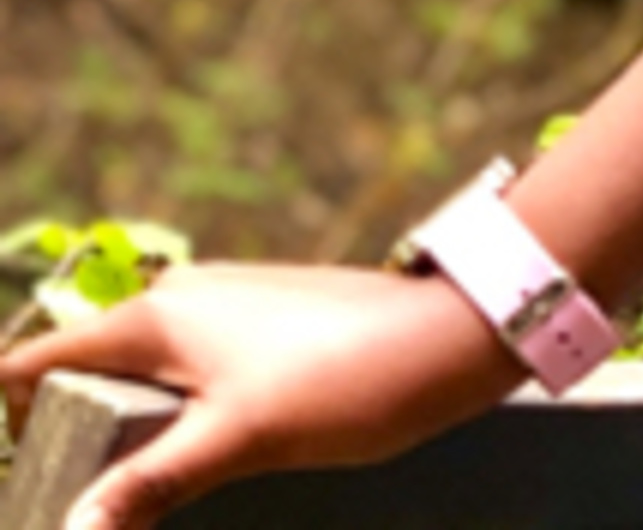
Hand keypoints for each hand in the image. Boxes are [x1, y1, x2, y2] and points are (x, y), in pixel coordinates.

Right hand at [0, 263, 523, 529]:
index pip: (42, 361)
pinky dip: (158, 417)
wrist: (446, 339)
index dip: (8, 410)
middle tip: (49, 498)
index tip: (8, 468)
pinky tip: (167, 465)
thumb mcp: (238, 441)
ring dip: (111, 427)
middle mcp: (184, 298)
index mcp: (159, 315)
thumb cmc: (345, 380)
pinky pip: (181, 374)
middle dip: (57, 427)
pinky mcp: (259, 329)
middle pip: (84, 368)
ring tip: (101, 496)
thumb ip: (149, 485)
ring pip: (136, 373)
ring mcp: (224, 309)